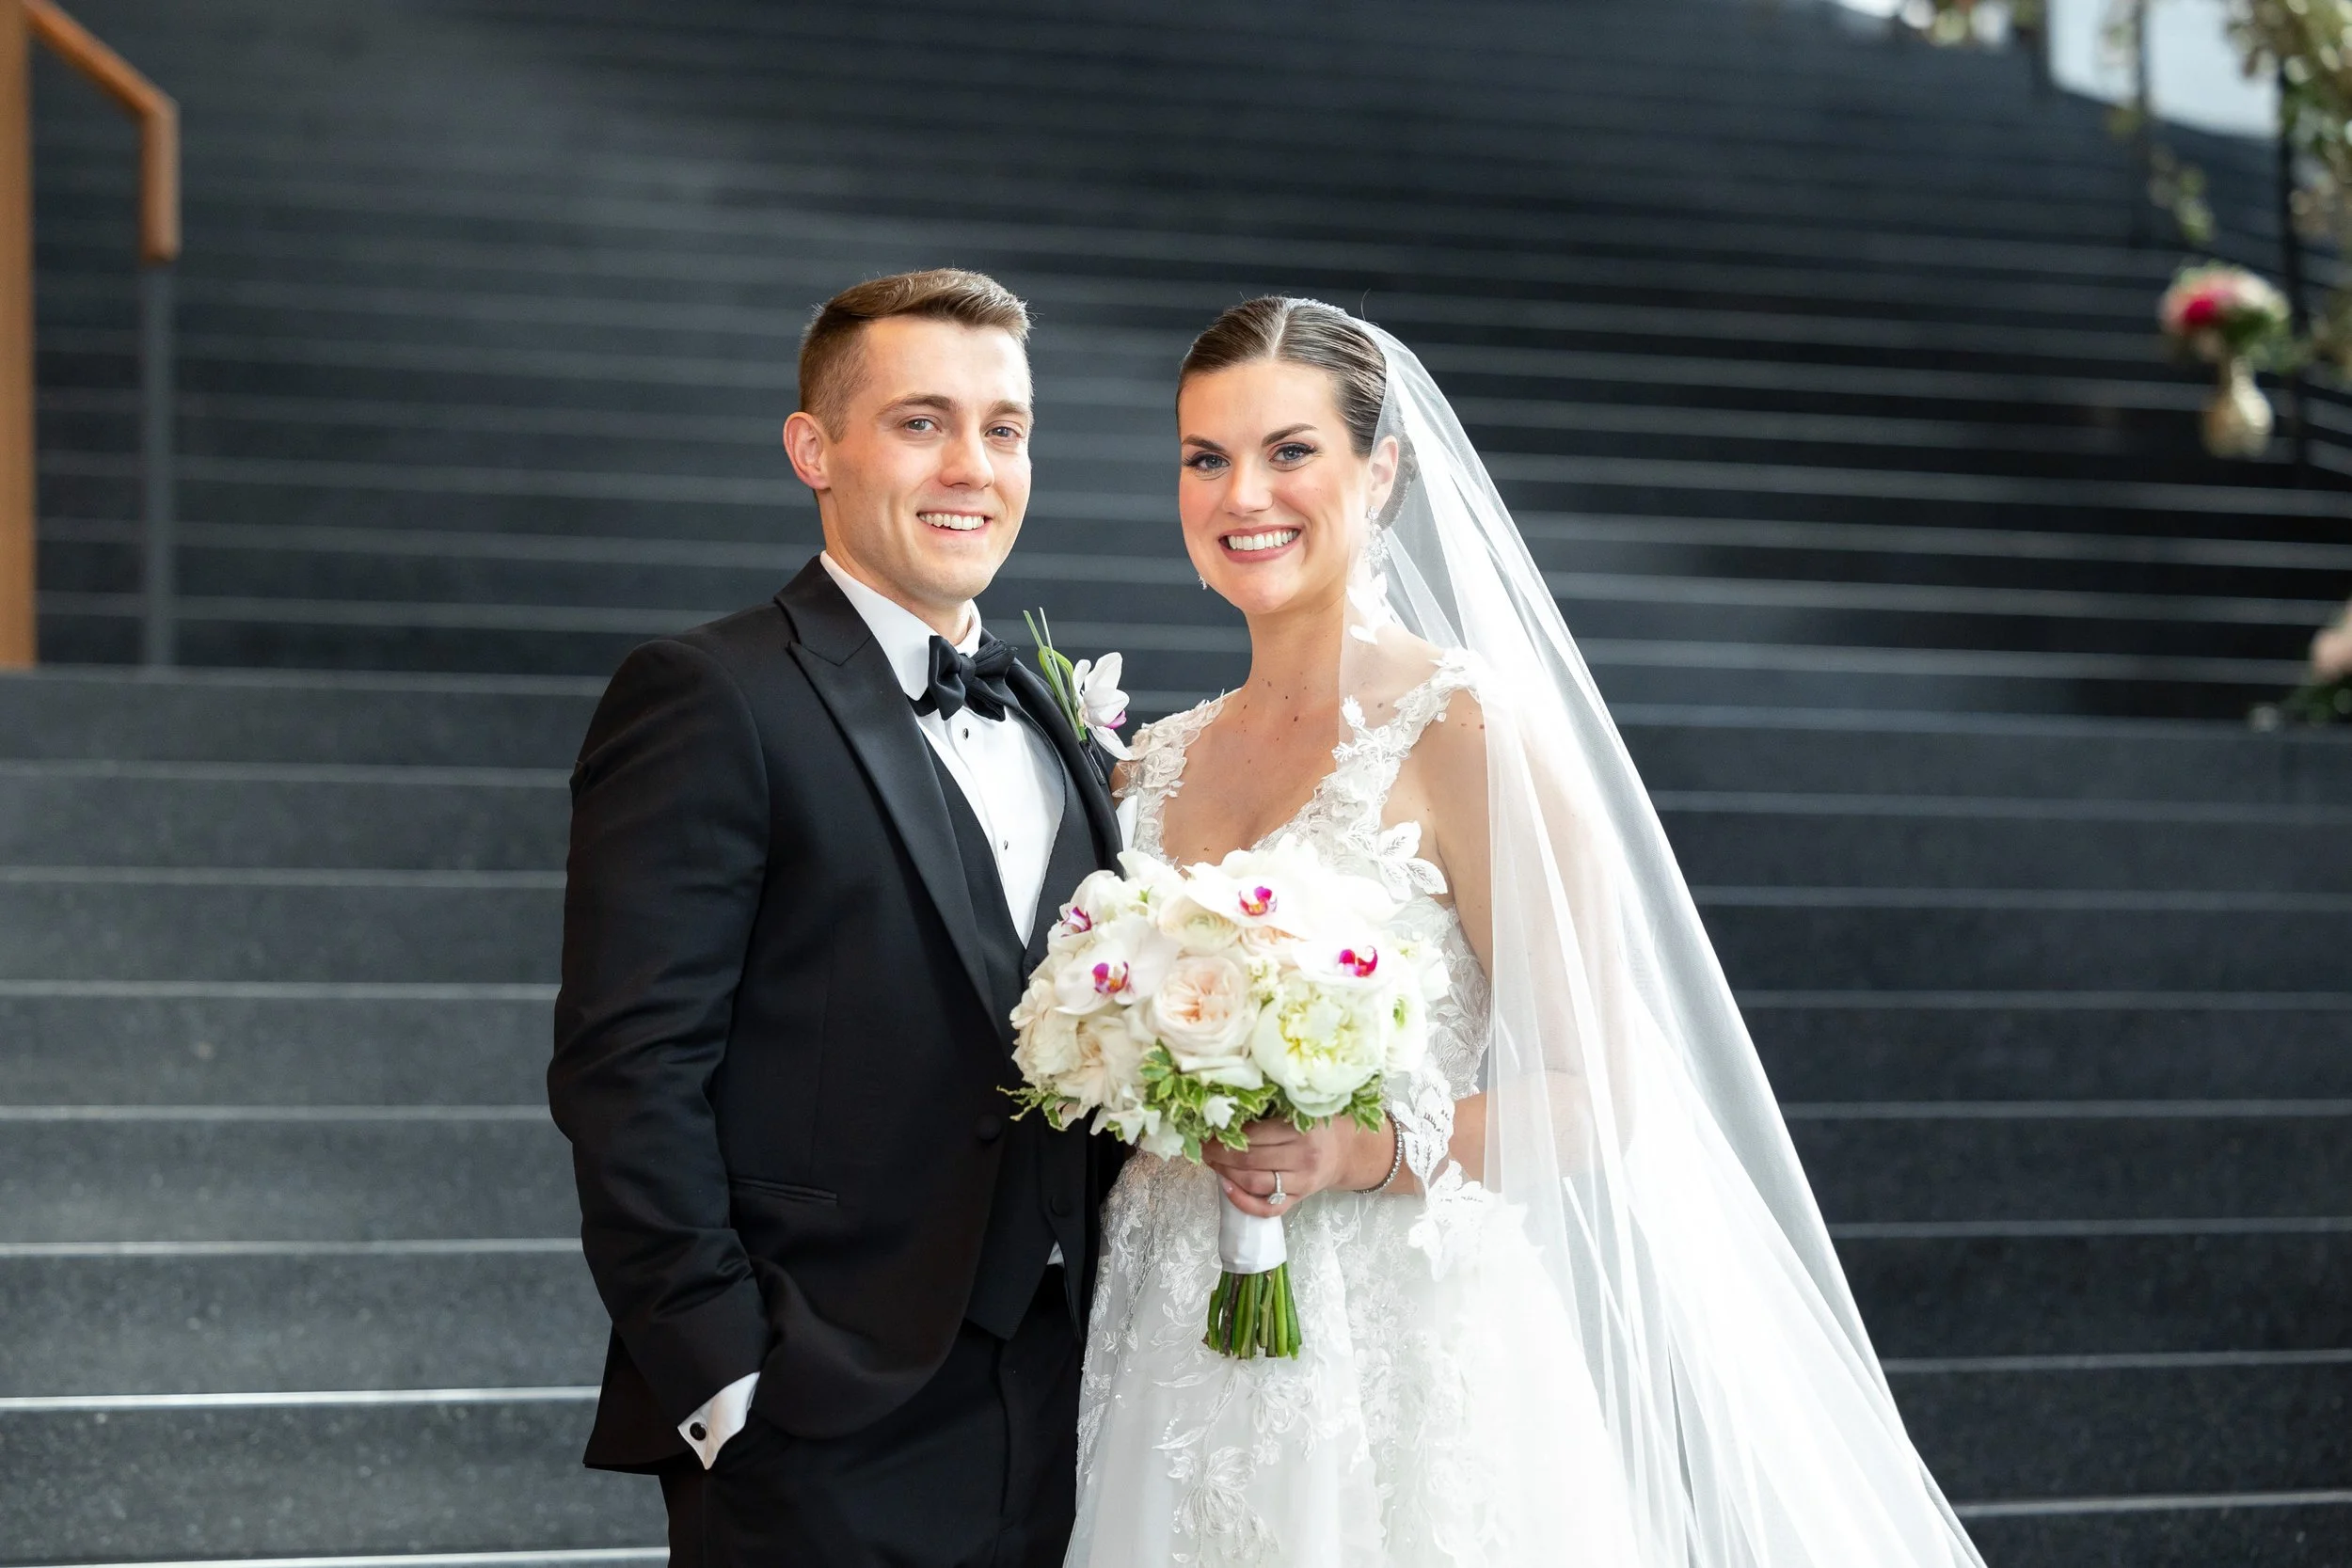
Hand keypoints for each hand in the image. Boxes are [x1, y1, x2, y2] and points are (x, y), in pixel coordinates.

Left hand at [1202, 1116, 1394, 1218]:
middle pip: (1250, 1160)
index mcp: (1303, 1129)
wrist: (1348, 1150)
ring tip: (1211, 1162)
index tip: (1207, 1128)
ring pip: (1255, 1183)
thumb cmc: (1319, 1123)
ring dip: (1226, 1174)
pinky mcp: (1299, 1200)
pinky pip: (1267, 1209)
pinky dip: (1243, 1202)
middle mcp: (1303, 1158)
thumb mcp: (1302, 1107)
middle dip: (1218, 1154)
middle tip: (1202, 1146)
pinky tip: (1226, 1188)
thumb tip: (1228, 1104)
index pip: (1254, 1135)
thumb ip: (1273, 1107)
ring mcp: (1302, 1183)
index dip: (1225, 1134)